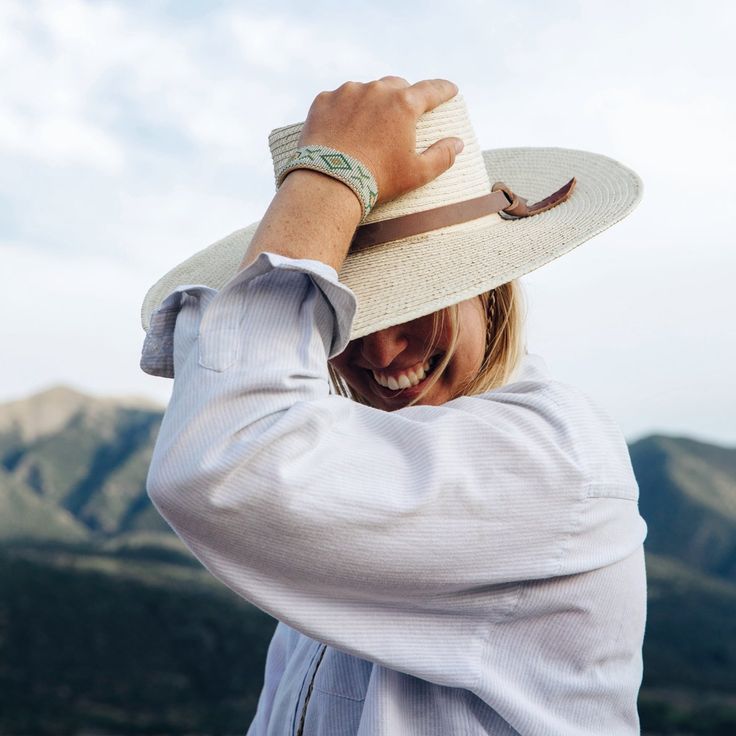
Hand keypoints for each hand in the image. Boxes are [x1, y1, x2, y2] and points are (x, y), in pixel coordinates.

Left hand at [298, 77, 463, 204]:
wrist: (328, 184)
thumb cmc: (377, 180)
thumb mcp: (417, 174)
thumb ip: (442, 156)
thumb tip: (457, 143)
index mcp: (404, 104)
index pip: (432, 89)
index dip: (443, 90)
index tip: (451, 90)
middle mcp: (376, 90)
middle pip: (397, 85)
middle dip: (404, 95)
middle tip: (405, 111)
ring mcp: (346, 92)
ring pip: (366, 90)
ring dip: (371, 101)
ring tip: (369, 123)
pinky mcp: (323, 101)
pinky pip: (338, 100)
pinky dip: (343, 110)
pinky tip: (343, 129)